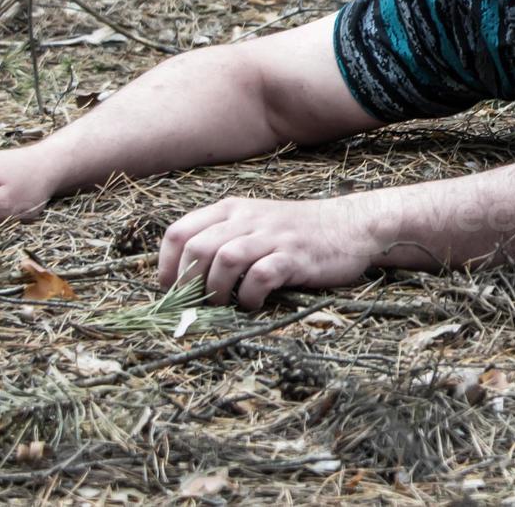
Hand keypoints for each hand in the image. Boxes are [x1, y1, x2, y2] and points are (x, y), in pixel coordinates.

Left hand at [157, 194, 385, 308]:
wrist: (348, 226)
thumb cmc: (294, 232)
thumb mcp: (253, 225)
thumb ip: (221, 240)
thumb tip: (184, 279)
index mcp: (231, 209)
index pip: (179, 232)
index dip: (166, 265)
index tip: (170, 289)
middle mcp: (247, 219)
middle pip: (197, 248)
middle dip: (189, 283)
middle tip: (198, 303)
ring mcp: (272, 236)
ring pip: (224, 259)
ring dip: (217, 290)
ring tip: (225, 304)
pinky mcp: (294, 257)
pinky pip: (260, 276)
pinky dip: (249, 296)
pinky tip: (254, 304)